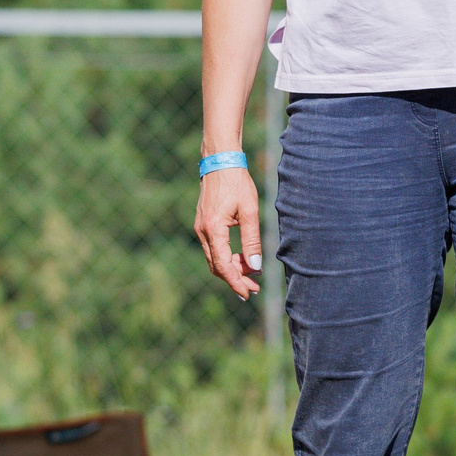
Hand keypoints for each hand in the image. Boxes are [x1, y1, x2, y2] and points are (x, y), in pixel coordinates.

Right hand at [194, 168, 262, 299]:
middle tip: (254, 288)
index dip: (236, 283)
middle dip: (235, 280)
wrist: (220, 161)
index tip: (249, 294)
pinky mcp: (203, 224)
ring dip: (232, 269)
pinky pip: (213, 249)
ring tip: (252, 274)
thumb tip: (255, 267)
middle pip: (217, 267)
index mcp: (213, 229)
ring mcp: (201, 228)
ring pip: (214, 259)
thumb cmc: (237, 183)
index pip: (223, 266)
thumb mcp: (250, 211)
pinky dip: (227, 258)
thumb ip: (252, 241)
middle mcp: (203, 231)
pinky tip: (242, 259)